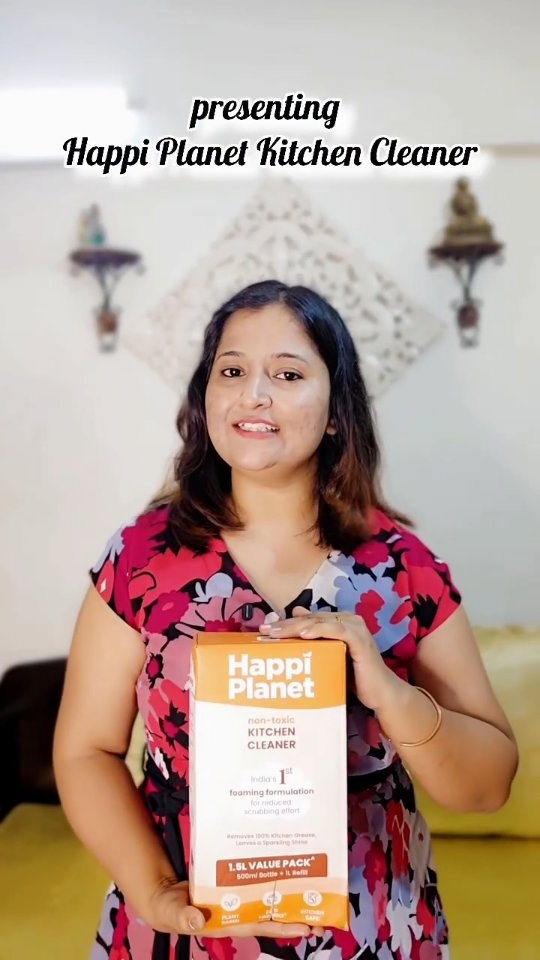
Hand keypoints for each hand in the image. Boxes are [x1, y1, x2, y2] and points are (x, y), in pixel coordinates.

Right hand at [146, 878, 323, 938]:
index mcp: (229, 921)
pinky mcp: (234, 884)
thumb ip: (185, 916)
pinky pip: (257, 882)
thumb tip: (197, 920)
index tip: (305, 928)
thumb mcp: (173, 912)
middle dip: (296, 918)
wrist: (165, 894)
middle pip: (272, 915)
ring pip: (269, 899)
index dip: (282, 927)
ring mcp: (239, 897)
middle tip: (322, 918)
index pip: (261, 925)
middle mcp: (239, 910)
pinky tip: (287, 869)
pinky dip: (272, 879)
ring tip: (316, 894)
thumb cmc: (170, 907)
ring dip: (290, 899)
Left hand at [259, 606, 399, 711]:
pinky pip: (337, 631)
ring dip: (296, 627)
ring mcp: (355, 628)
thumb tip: (295, 615)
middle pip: (311, 619)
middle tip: (265, 630)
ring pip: (320, 623)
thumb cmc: (354, 677)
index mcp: (340, 622)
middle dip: (286, 624)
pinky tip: (304, 635)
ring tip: (277, 633)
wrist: (380, 694)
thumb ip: (315, 640)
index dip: (286, 623)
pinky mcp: (360, 640)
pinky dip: (319, 630)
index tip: (264, 630)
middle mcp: (348, 620)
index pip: (308, 619)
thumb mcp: (329, 658)